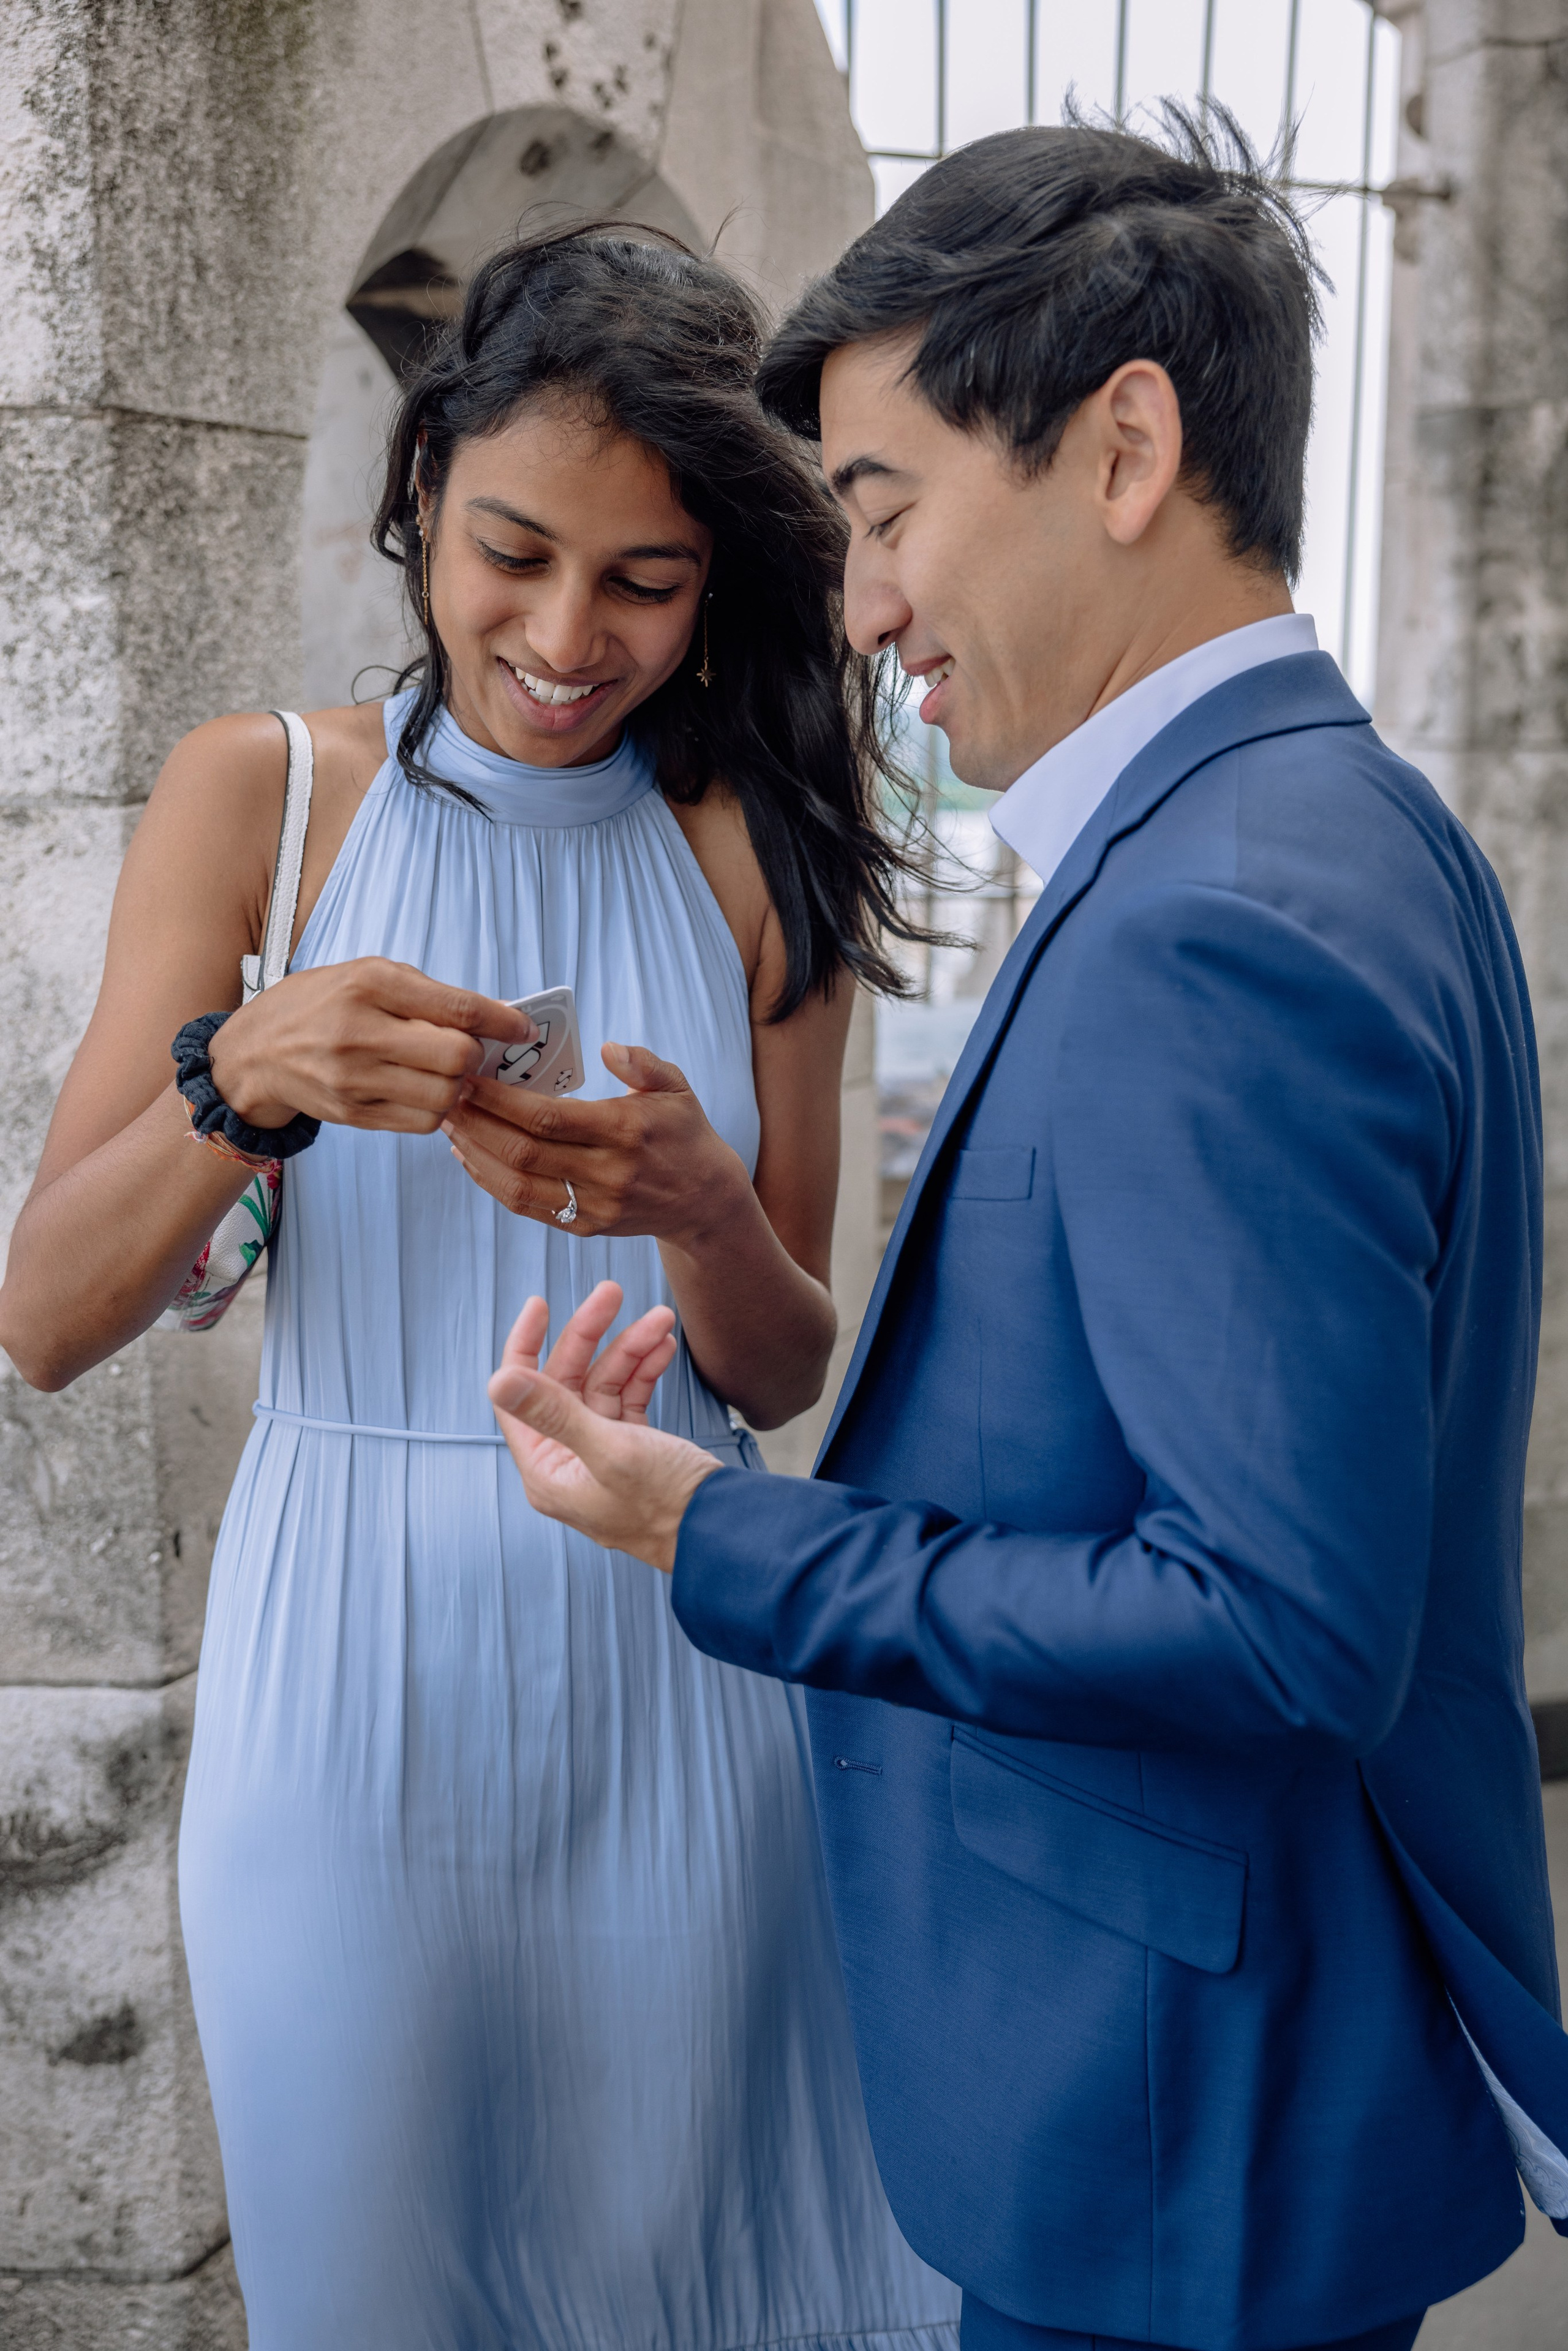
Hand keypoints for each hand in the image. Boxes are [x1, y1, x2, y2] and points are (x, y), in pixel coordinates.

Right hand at [208, 958, 534, 1132]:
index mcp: (370, 983)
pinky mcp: (354, 1113)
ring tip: (446, 1074)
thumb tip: (495, 1016)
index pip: (457, 1009)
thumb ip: (428, 994)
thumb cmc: (320, 1005)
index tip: (523, 1029)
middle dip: (476, 1056)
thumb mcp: (368, 976)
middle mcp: (361, 1030)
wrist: (254, 1054)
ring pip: (446, 1097)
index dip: (503, 1022)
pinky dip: (437, 1110)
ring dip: (459, 1088)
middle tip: (471, 1050)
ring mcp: (355, 1078)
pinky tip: (423, 1091)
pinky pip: (423, 1121)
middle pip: (458, 1058)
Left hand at [444, 1042, 750, 1244]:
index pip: (548, 1117)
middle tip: (446, 1097)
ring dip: (476, 1155)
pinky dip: (491, 1182)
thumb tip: (606, 1048)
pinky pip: (526, 1206)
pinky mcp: (585, 1227)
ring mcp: (594, 1205)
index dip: (500, 1100)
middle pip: (523, 1151)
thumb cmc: (683, 1133)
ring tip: (450, 1126)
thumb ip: (643, 1064)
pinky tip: (471, 1157)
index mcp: (626, 1130)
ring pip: (517, 1185)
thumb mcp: (676, 1089)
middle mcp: (608, 1172)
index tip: (468, 1078)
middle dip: (476, 1123)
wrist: (704, 1201)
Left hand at [489, 1281, 719, 1569]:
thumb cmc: (666, 1505)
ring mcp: (602, 1454)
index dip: (526, 1345)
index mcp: (548, 1469)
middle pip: (567, 1381)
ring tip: (661, 1320)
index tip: (539, 1304)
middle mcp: (569, 1461)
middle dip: (591, 1335)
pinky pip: (630, 1399)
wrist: (724, 1533)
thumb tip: (498, 1380)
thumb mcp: (609, 1451)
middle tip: (612, 1293)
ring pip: (604, 1385)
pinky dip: (645, 1372)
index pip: (521, 1396)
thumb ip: (555, 1413)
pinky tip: (663, 1347)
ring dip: (630, 1349)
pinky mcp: (634, 1450)